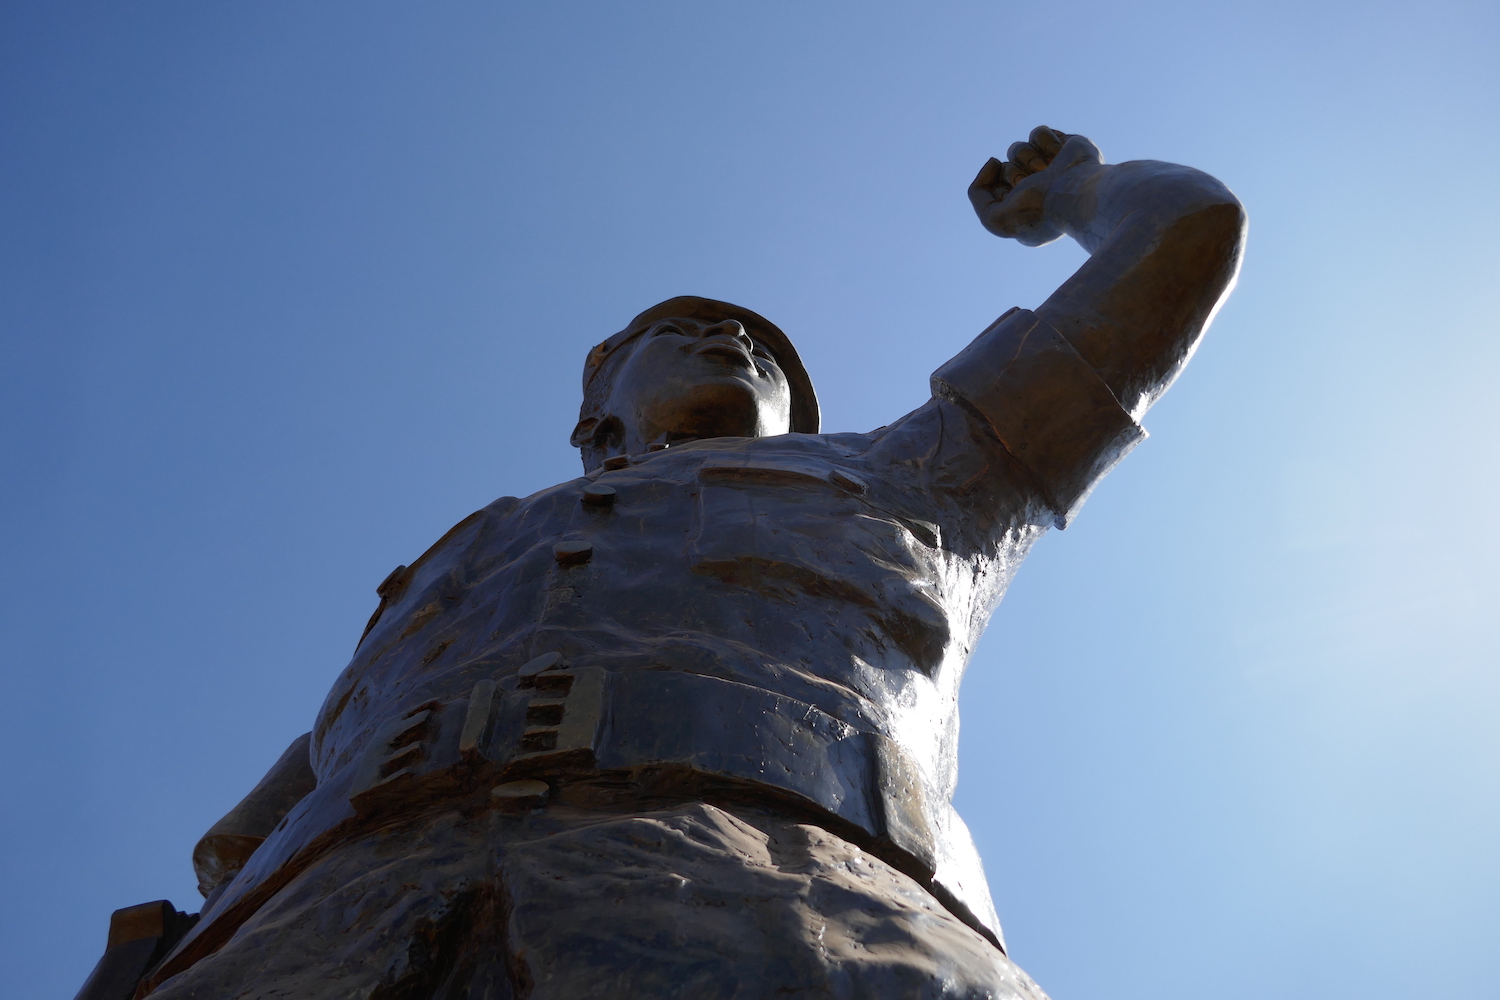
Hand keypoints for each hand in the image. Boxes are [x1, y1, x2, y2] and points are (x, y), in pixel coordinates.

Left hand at [968, 126, 1102, 245]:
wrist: (1073, 194)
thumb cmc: (1035, 211)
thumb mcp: (993, 219)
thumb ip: (977, 194)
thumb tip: (994, 161)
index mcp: (1023, 208)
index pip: (995, 189)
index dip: (999, 190)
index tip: (1013, 197)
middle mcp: (1037, 189)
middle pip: (1004, 168)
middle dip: (1014, 174)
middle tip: (1030, 184)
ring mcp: (1051, 167)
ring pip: (1017, 148)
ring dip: (1026, 158)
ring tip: (1044, 170)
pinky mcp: (1065, 147)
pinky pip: (1037, 133)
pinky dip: (1044, 142)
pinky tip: (1058, 155)